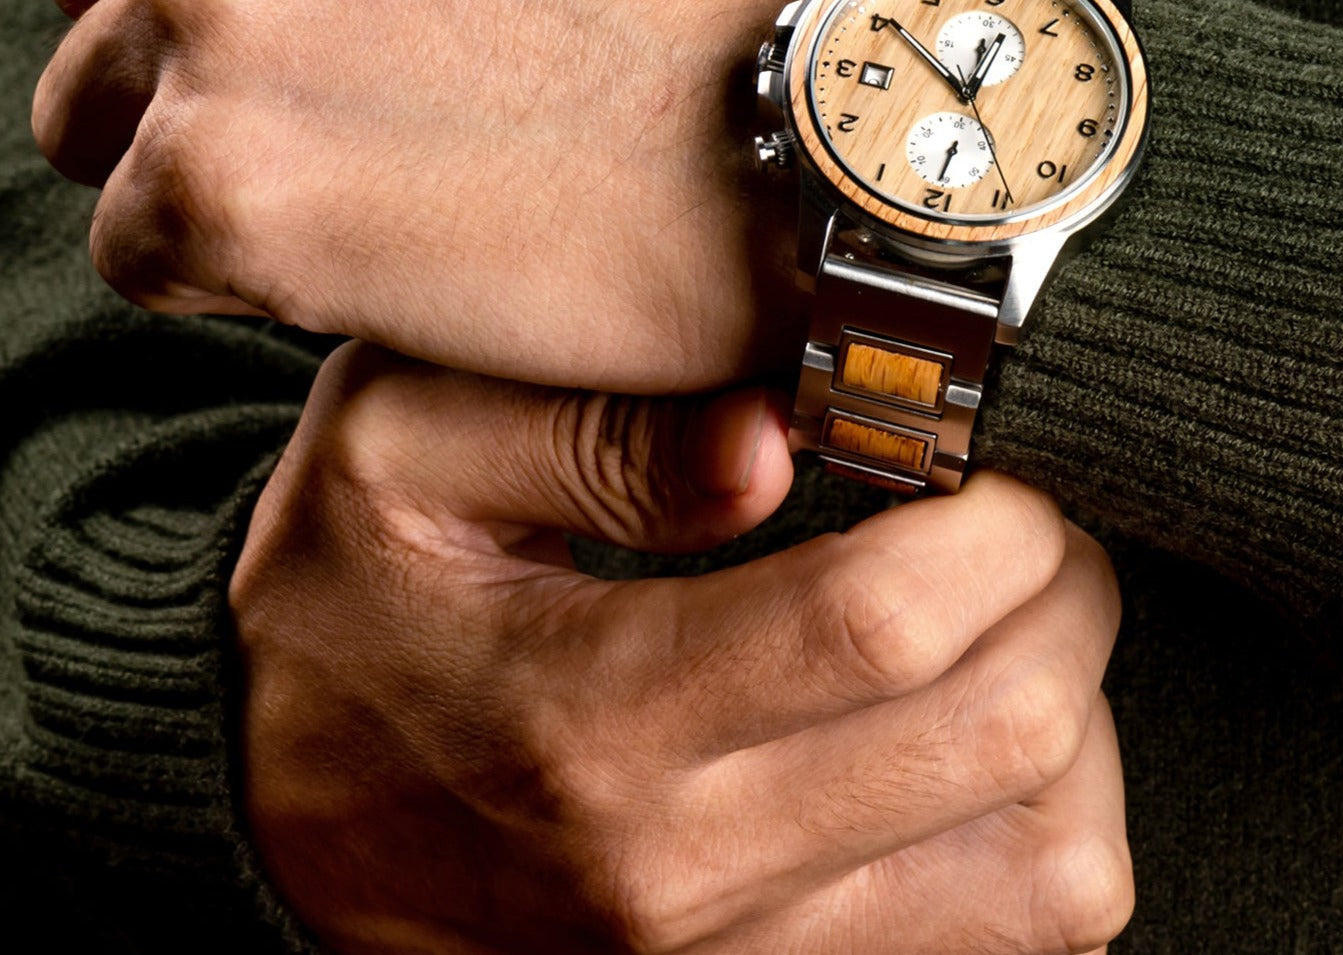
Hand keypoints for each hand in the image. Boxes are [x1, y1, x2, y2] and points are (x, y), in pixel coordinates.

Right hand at [231, 342, 1132, 953]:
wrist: (266, 806)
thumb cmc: (334, 611)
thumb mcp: (399, 458)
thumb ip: (585, 437)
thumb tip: (772, 439)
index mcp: (593, 713)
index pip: (881, 621)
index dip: (989, 521)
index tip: (983, 456)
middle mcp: (681, 864)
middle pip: (1000, 738)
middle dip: (1063, 592)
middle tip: (1018, 511)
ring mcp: (733, 952)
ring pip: (1047, 869)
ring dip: (1076, 715)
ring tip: (1011, 617)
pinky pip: (1005, 941)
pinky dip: (1044, 826)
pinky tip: (976, 727)